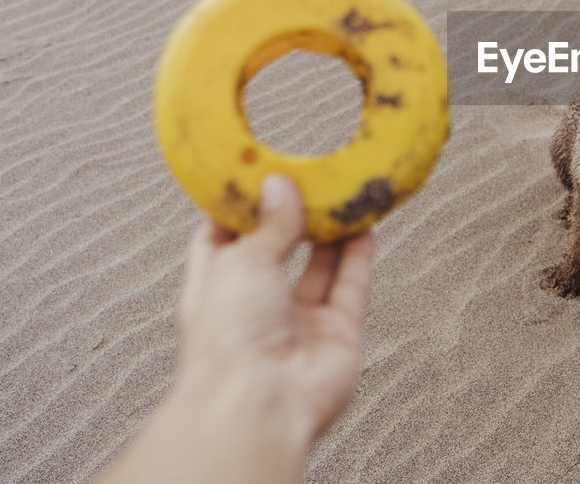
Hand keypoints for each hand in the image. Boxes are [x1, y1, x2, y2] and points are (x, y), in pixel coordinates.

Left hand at [176, 174, 374, 443]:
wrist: (261, 403)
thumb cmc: (228, 343)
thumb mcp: (241, 262)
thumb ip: (270, 225)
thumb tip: (281, 188)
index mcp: (214, 291)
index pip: (221, 241)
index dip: (239, 209)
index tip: (256, 176)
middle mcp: (256, 308)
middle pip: (277, 252)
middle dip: (292, 217)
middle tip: (307, 181)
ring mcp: (298, 322)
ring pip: (319, 267)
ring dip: (331, 232)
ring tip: (342, 194)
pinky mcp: (337, 333)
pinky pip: (351, 285)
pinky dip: (359, 255)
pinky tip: (365, 225)